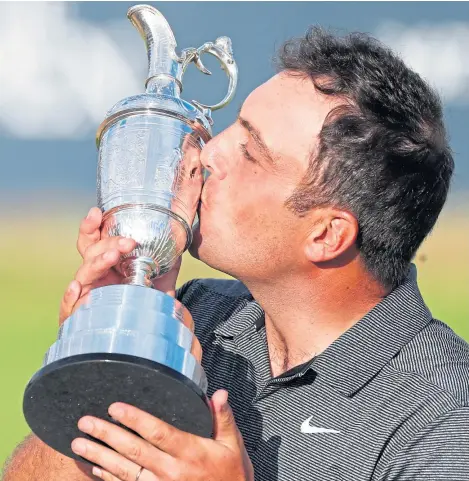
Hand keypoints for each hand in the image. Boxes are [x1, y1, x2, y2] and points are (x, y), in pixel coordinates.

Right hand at [59, 207, 181, 324]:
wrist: (148, 334)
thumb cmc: (148, 302)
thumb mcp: (162, 279)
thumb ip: (168, 261)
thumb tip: (181, 239)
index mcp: (108, 264)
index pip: (93, 241)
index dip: (90, 226)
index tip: (97, 212)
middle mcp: (95, 277)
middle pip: (91, 253)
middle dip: (108, 243)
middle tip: (129, 242)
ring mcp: (88, 295)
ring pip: (84, 274)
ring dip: (97, 262)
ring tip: (113, 256)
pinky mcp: (83, 317)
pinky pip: (70, 308)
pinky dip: (70, 298)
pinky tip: (76, 288)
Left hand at [71, 390, 253, 480]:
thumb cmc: (232, 474)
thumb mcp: (233, 445)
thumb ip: (223, 417)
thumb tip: (219, 393)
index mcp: (190, 452)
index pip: (158, 432)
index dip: (135, 420)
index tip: (115, 408)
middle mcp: (172, 471)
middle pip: (134, 451)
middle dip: (107, 435)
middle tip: (85, 422)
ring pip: (125, 471)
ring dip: (100, 457)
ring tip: (79, 443)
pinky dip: (108, 478)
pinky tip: (94, 468)